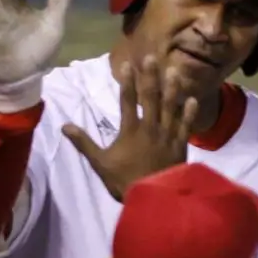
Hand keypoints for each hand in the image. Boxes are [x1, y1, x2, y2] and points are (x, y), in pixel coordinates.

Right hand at [61, 56, 198, 201]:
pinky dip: (189, 113)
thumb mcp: (100, 163)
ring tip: (174, 70)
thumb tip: (64, 126)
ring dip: (172, 88)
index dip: (127, 82)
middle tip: (152, 57)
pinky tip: (193, 99)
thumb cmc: (125, 181)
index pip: (127, 101)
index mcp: (130, 131)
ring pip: (170, 107)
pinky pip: (185, 126)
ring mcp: (167, 136)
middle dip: (150, 76)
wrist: (153, 200)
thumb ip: (84, 143)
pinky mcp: (180, 146)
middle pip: (150, 97)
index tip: (127, 64)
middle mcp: (150, 128)